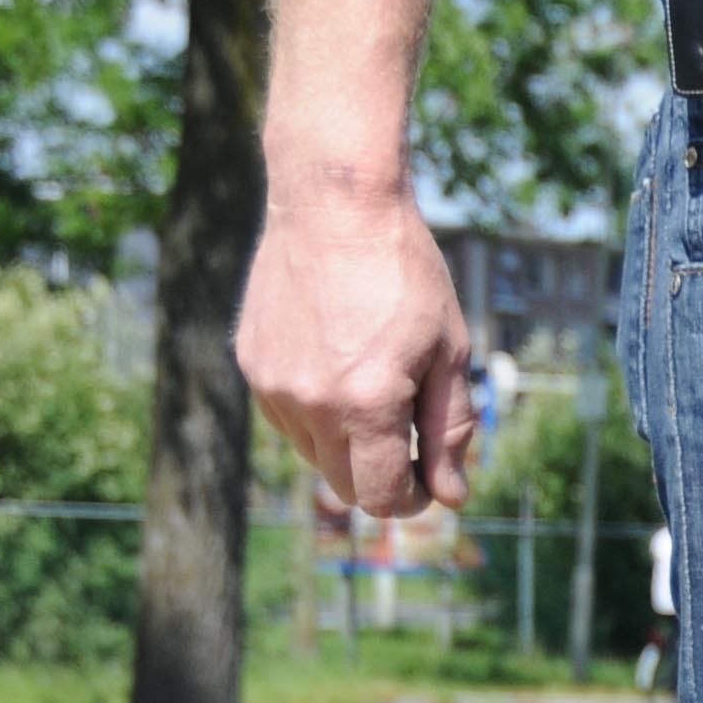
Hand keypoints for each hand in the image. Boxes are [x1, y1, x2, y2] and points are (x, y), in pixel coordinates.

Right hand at [239, 172, 475, 517]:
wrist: (333, 204)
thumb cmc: (405, 274)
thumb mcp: (449, 354)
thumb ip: (449, 432)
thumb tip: (451, 498)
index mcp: (364, 404)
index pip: (380, 497)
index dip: (413, 498)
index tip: (432, 476)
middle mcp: (308, 401)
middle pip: (343, 486)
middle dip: (382, 478)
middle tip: (413, 442)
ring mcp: (272, 383)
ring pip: (313, 455)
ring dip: (348, 445)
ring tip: (379, 391)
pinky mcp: (251, 362)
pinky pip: (287, 419)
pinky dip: (317, 415)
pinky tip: (341, 371)